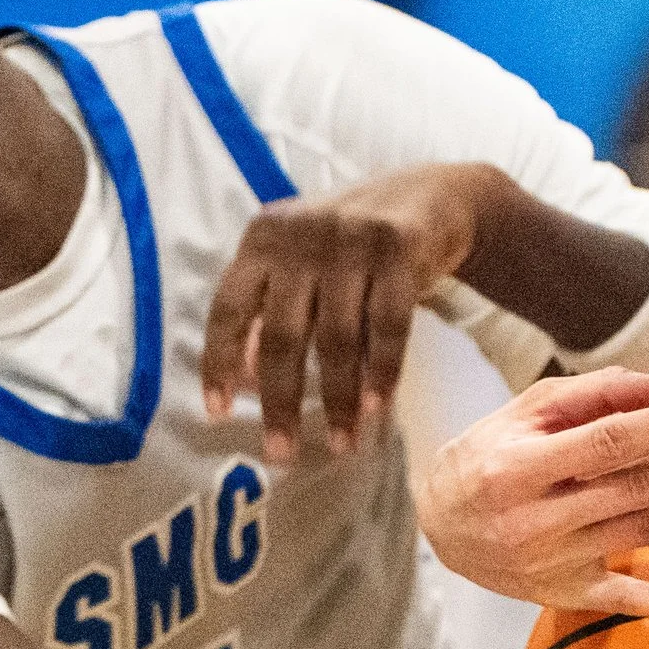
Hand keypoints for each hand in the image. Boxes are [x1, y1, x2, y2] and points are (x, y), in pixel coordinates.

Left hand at [201, 163, 494, 458]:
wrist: (430, 196)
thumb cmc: (352, 245)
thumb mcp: (302, 262)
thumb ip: (272, 308)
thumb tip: (245, 379)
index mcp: (262, 238)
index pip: (229, 307)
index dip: (219, 363)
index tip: (218, 412)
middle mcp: (301, 235)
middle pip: (283, 335)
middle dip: (281, 402)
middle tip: (281, 452)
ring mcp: (351, 240)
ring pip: (338, 338)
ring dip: (338, 400)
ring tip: (340, 442)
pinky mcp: (398, 248)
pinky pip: (387, 327)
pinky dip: (382, 372)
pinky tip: (375, 407)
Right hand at [417, 368, 648, 619]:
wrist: (440, 524)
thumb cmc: (491, 454)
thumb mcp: (528, 411)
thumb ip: (597, 393)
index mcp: (520, 466)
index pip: (605, 444)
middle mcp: (535, 518)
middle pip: (634, 489)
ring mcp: (552, 561)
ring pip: (642, 534)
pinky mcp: (564, 593)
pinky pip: (620, 601)